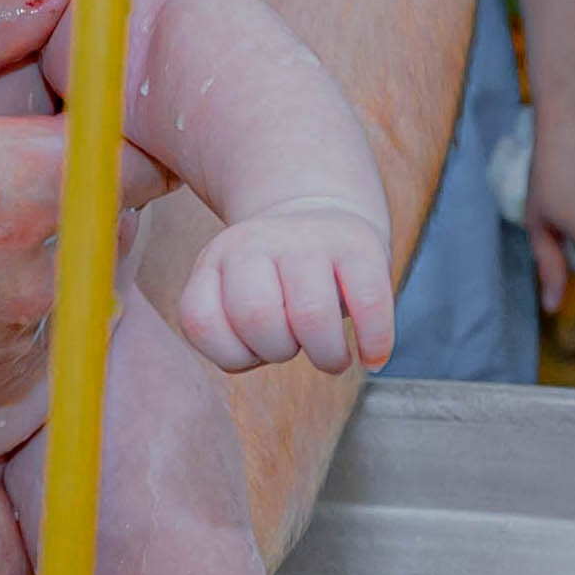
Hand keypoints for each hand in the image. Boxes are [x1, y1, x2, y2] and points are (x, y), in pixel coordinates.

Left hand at [177, 200, 394, 375]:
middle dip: (278, 351)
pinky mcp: (358, 244)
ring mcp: (308, 239)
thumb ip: (229, 331)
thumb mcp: (234, 294)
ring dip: (325, 355)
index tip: (254, 351)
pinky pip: (368, 303)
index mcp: (216, 260)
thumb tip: (258, 354)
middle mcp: (255, 243)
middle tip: (295, 349)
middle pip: (255, 316)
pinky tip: (372, 358)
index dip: (231, 354)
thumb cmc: (276, 282)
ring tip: (332, 357)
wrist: (320, 215)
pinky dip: (374, 342)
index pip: (201, 321)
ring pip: (310, 315)